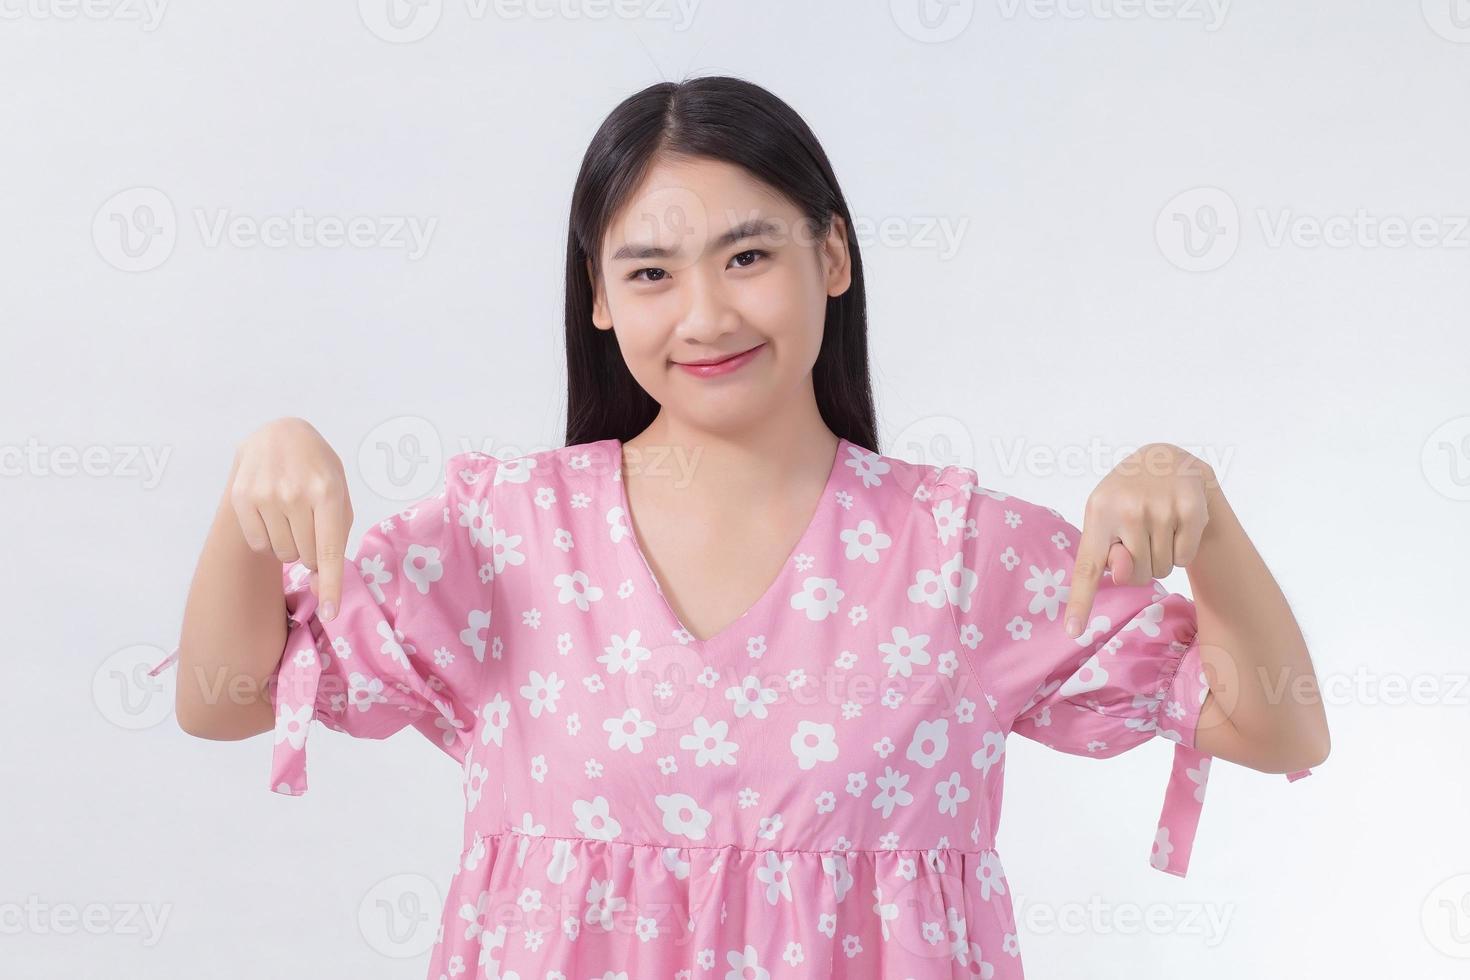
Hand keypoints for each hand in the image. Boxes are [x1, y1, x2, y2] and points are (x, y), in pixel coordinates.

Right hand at [229, 417, 353, 621]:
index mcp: (328, 491)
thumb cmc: (317, 471)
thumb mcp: (339, 493)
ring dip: (290, 544)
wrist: (279, 435)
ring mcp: (265, 495)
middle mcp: (296, 493)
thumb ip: (337, 540)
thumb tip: (320, 588)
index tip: (330, 613)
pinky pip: (258, 543)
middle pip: (306, 557)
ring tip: (291, 514)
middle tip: (310, 522)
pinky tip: (271, 513)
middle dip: (312, 550)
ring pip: (283, 553)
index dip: (331, 585)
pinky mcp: (241, 497)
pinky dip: (268, 537)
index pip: (329, 550)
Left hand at [1062, 443, 1216, 637]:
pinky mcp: (1190, 509)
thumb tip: (1124, 574)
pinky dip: (1183, 549)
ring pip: (1163, 570)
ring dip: (1162, 558)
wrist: (1166, 459)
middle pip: (1135, 577)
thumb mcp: (1105, 517)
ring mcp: (1160, 508)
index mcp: (1098, 513)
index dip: (1080, 601)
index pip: (1088, 566)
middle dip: (1140, 567)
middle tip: (1141, 536)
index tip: (1073, 632)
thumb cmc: (1127, 497)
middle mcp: (1127, 510)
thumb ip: (1107, 553)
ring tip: (1158, 527)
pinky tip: (1177, 524)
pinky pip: (1185, 557)